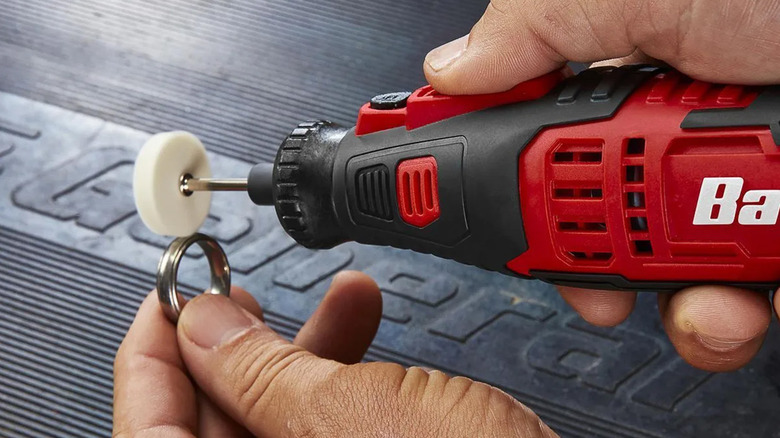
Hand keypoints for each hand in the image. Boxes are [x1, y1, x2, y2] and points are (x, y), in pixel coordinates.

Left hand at [114, 272, 555, 436]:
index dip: (148, 357)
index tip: (168, 299)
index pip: (147, 434)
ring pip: (274, 422)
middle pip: (209, 426)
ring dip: (300, 351)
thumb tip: (203, 325)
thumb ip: (263, 373)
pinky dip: (339, 375)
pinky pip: (321, 428)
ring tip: (336, 300)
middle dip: (232, 347)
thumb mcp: (356, 417)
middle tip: (243, 297)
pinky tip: (365, 332)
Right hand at [423, 0, 779, 371]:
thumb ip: (539, 27)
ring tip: (696, 293)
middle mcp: (668, 134)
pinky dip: (730, 313)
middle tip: (585, 281)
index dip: (492, 182)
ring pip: (660, 276)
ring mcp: (723, 189)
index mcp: (623, 76)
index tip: (464, 216)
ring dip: (669, 305)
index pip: (527, 138)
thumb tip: (452, 70)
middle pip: (586, 221)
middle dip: (581, 267)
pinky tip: (746, 297)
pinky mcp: (770, 232)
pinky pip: (732, 296)